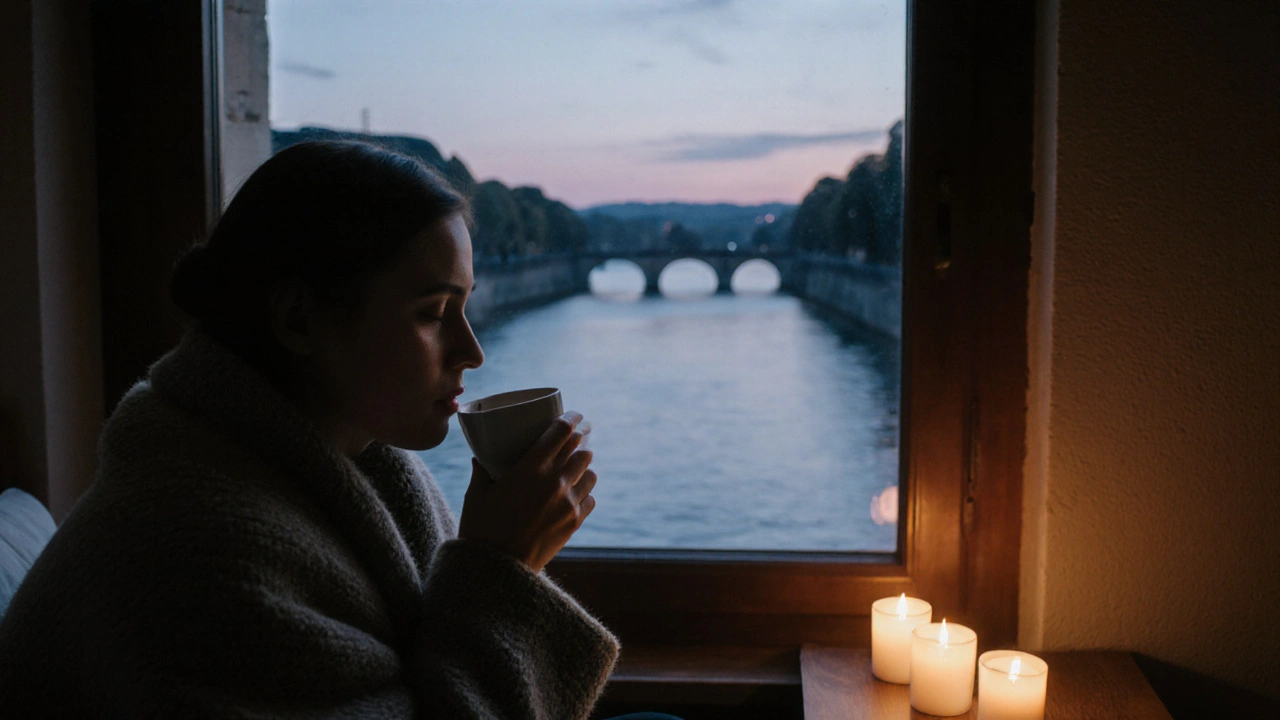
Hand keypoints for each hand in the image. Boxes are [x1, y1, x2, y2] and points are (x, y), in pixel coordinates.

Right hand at [457, 411, 597, 572]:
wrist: (497, 570)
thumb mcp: (476, 495)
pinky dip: (584, 493)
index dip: (571, 418)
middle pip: (581, 448)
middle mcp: (555, 481)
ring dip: (583, 466)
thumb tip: (480, 457)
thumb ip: (482, 472)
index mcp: (531, 468)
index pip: (562, 431)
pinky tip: (575, 493)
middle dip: (580, 439)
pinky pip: (590, 499)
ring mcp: (567, 503)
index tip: (574, 415)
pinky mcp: (574, 523)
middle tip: (577, 436)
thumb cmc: (480, 530)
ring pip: (590, 473)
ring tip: (575, 466)